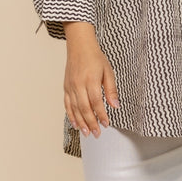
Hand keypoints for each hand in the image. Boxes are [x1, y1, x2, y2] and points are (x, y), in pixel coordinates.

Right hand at [62, 22, 118, 137]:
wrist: (79, 46)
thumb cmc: (95, 58)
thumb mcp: (108, 71)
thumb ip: (111, 90)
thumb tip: (116, 106)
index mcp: (91, 80)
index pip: (96, 101)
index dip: (101, 114)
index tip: (106, 124)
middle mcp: (78, 84)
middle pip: (84, 108)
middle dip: (91, 123)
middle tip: (97, 134)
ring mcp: (70, 87)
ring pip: (74, 108)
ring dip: (81, 122)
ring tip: (87, 133)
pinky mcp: (66, 87)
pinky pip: (67, 104)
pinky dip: (71, 115)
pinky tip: (76, 124)